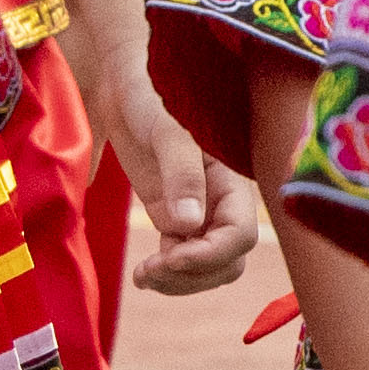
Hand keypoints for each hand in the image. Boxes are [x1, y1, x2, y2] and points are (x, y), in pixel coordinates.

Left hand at [93, 53, 263, 294]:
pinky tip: (142, 274)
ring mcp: (198, 214)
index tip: (171, 258)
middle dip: (193, 274)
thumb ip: (181, 176)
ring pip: (206, 267)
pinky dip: (167, 273)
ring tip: (143, 276)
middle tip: (150, 270)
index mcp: (233, 183)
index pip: (239, 235)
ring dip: (180, 281)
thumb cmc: (155, 99)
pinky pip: (181, 257)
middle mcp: (222, 204)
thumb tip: (187, 225)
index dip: (210, 254)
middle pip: (227, 261)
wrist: (129, 88)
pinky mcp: (173, 217)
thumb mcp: (168, 132)